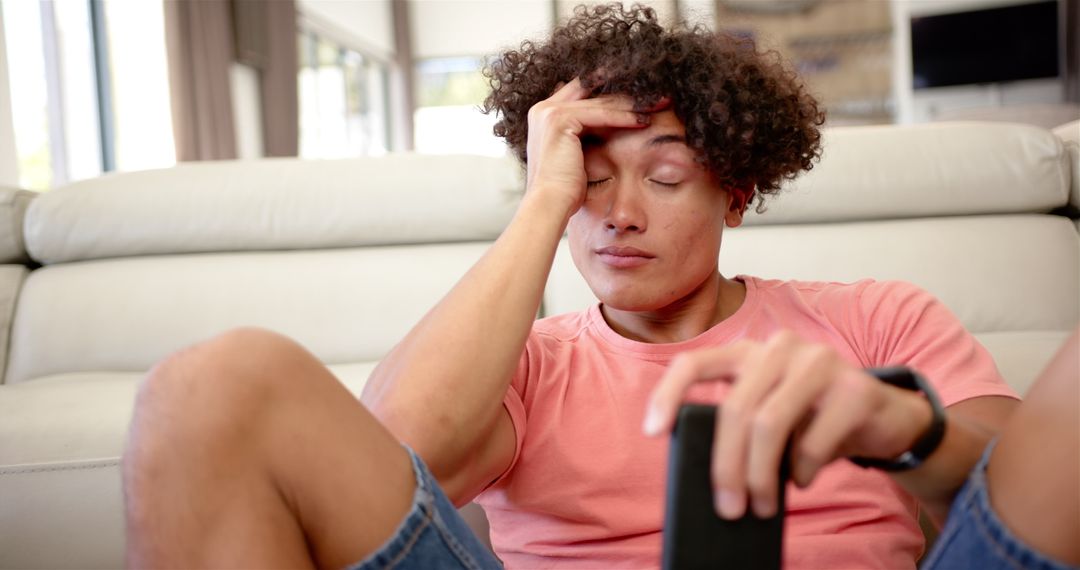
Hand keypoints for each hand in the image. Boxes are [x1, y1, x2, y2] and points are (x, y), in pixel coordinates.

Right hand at [522, 78, 664, 218]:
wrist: (551, 204)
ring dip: (631, 104)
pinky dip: (624, 117)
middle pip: (592, 90)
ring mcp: (549, 112)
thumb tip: (609, 130)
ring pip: (600, 101)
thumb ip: (585, 136)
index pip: (582, 92)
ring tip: (657, 106)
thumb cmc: (565, 189)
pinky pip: (600, 113)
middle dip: (624, 92)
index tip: (639, 97)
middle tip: (654, 96)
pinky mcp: (560, 119)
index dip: (610, 91)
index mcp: (544, 115)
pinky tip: (644, 121)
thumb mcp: (576, 155)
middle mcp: (543, 108)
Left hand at [642, 331, 931, 519]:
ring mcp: (819, 361)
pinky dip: (802, 470)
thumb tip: (710, 479)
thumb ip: (740, 428)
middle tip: (727, 507)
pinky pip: (814, 439)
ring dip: (760, 476)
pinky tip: (802, 479)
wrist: (884, 418)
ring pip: (770, 424)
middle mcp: (780, 347)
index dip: (667, 395)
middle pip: (734, 409)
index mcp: (749, 351)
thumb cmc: (812, 421)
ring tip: (762, 506)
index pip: (694, 363)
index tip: (651, 431)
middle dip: (726, 466)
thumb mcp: (770, 417)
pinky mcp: (856, 387)